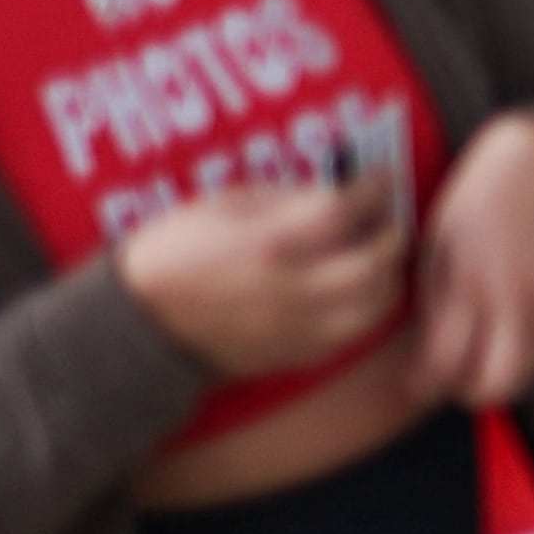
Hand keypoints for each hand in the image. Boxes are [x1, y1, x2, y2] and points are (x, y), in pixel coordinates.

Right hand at [120, 178, 406, 378]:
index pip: (344, 209)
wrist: (140, 322)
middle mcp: (293, 288)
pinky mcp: (294, 355)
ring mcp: (297, 327)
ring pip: (373, 306)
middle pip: (374, 262)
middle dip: (393, 235)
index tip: (381, 178)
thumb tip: (332, 194)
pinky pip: (350, 334)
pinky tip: (354, 293)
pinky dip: (363, 310)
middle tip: (390, 221)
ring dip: (387, 278)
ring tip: (379, 259)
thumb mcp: (223, 205)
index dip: (373, 189)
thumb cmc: (174, 252)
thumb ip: (283, 200)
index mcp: (271, 242)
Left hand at [408, 114, 533, 408]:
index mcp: (471, 280)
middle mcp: (515, 299)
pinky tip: (501, 336)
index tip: (412, 381)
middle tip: (446, 381)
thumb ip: (436, 301)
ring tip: (473, 360)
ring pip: (526, 375)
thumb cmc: (485, 194)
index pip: (447, 362)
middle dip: (466, 392)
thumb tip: (427, 353)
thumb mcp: (440, 239)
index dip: (423, 382)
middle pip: (495, 384)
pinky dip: (522, 357)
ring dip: (497, 378)